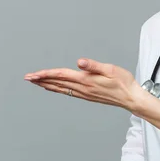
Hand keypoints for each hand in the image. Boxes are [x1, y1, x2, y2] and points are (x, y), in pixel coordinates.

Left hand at [24, 58, 143, 111]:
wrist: (131, 98)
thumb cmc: (124, 82)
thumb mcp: (111, 69)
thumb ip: (94, 65)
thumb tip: (80, 62)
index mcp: (86, 80)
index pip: (61, 75)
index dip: (46, 74)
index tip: (34, 74)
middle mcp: (83, 88)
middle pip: (57, 83)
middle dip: (41, 80)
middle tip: (27, 78)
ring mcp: (84, 93)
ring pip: (60, 89)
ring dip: (46, 85)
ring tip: (36, 82)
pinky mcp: (87, 95)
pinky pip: (67, 92)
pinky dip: (57, 89)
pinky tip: (53, 88)